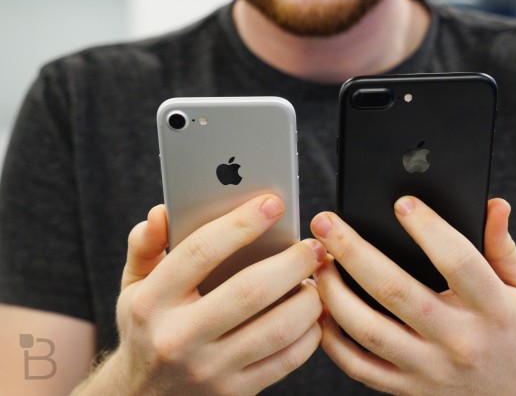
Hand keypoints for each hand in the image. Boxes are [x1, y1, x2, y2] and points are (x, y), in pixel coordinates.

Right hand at [82, 195, 324, 394]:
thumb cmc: (147, 328)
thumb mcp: (133, 285)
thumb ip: (145, 246)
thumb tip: (160, 213)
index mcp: (152, 301)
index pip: (201, 251)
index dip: (242, 222)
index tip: (274, 204)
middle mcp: (178, 337)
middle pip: (251, 290)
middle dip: (293, 262)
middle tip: (312, 247)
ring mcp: (209, 369)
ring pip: (277, 328)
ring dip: (309, 299)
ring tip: (315, 279)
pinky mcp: (235, 391)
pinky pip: (286, 360)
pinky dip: (310, 333)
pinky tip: (312, 314)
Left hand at [311, 197, 515, 394]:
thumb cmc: (515, 334)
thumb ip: (502, 246)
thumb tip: (494, 203)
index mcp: (494, 310)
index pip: (458, 262)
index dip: (429, 229)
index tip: (402, 203)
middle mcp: (460, 341)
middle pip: (396, 291)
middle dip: (354, 251)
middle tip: (326, 223)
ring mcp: (430, 370)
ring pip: (368, 330)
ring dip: (335, 293)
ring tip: (318, 263)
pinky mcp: (407, 389)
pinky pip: (359, 366)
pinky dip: (333, 338)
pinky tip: (321, 309)